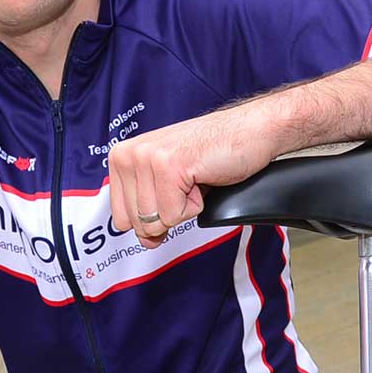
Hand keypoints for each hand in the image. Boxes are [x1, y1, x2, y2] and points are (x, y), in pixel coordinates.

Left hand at [107, 106, 279, 248]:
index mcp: (122, 157)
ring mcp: (148, 158)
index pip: (121, 219)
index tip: (170, 194)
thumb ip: (150, 212)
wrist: (250, 131)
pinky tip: (201, 178)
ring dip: (185, 207)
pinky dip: (196, 205)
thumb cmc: (214, 152)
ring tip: (194, 179)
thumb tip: (146, 241)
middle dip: (170, 212)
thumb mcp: (169, 184)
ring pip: (157, 220)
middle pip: (140, 223)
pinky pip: (175, 214)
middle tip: (186, 184)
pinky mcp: (170, 166)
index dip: (151, 218)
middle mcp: (130, 154)